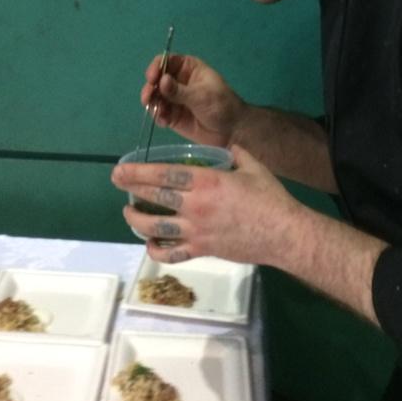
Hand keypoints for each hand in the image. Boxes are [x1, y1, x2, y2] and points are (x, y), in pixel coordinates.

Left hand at [111, 145, 300, 264]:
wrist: (284, 234)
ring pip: (155, 228)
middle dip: (131, 189)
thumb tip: (226, 147)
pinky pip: (172, 253)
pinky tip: (150, 242)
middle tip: (117, 182)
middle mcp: (195, 207)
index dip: (139, 172)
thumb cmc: (270, 197)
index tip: (121, 169)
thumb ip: (234, 153)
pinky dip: (156, 249)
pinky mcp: (201, 250)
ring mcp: (196, 232)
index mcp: (206, 182)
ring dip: (136, 219)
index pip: (164, 174)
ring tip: (128, 212)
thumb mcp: (252, 166)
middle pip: (154, 197)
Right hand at [141, 54, 245, 146]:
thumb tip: (161, 81)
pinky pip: (158, 113)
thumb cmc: (222, 105)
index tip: (152, 78)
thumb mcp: (202, 96)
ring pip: (154, 96)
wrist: (231, 131)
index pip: (166, 61)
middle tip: (149, 98)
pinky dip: (157, 116)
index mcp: (188, 68)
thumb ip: (180, 91)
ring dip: (152, 103)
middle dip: (150, 88)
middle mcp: (177, 80)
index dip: (156, 67)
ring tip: (159, 113)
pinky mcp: (171, 115)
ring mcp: (173, 98)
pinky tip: (164, 122)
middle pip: (156, 79)